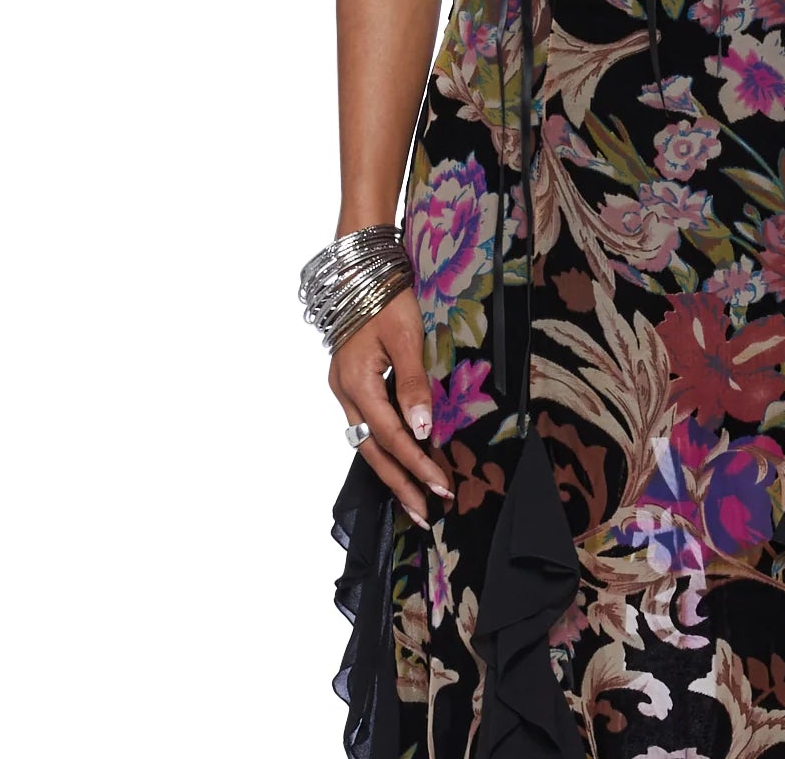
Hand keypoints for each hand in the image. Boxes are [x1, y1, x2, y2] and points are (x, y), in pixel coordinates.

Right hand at [329, 284, 454, 527]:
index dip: (416, 464)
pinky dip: (384, 446)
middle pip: (372, 451)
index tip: (441, 487)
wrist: (362, 270)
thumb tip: (422, 431)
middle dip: (399, 484)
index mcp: (357, 383)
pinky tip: (400, 459)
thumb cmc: (387, 298)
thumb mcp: (406, 337)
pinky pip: (366, 424)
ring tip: (414, 498)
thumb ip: (413, 385)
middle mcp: (345, 392)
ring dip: (391, 470)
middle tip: (425, 513)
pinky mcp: (349, 383)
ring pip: (366, 442)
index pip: (391, 437)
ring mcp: (343, 389)